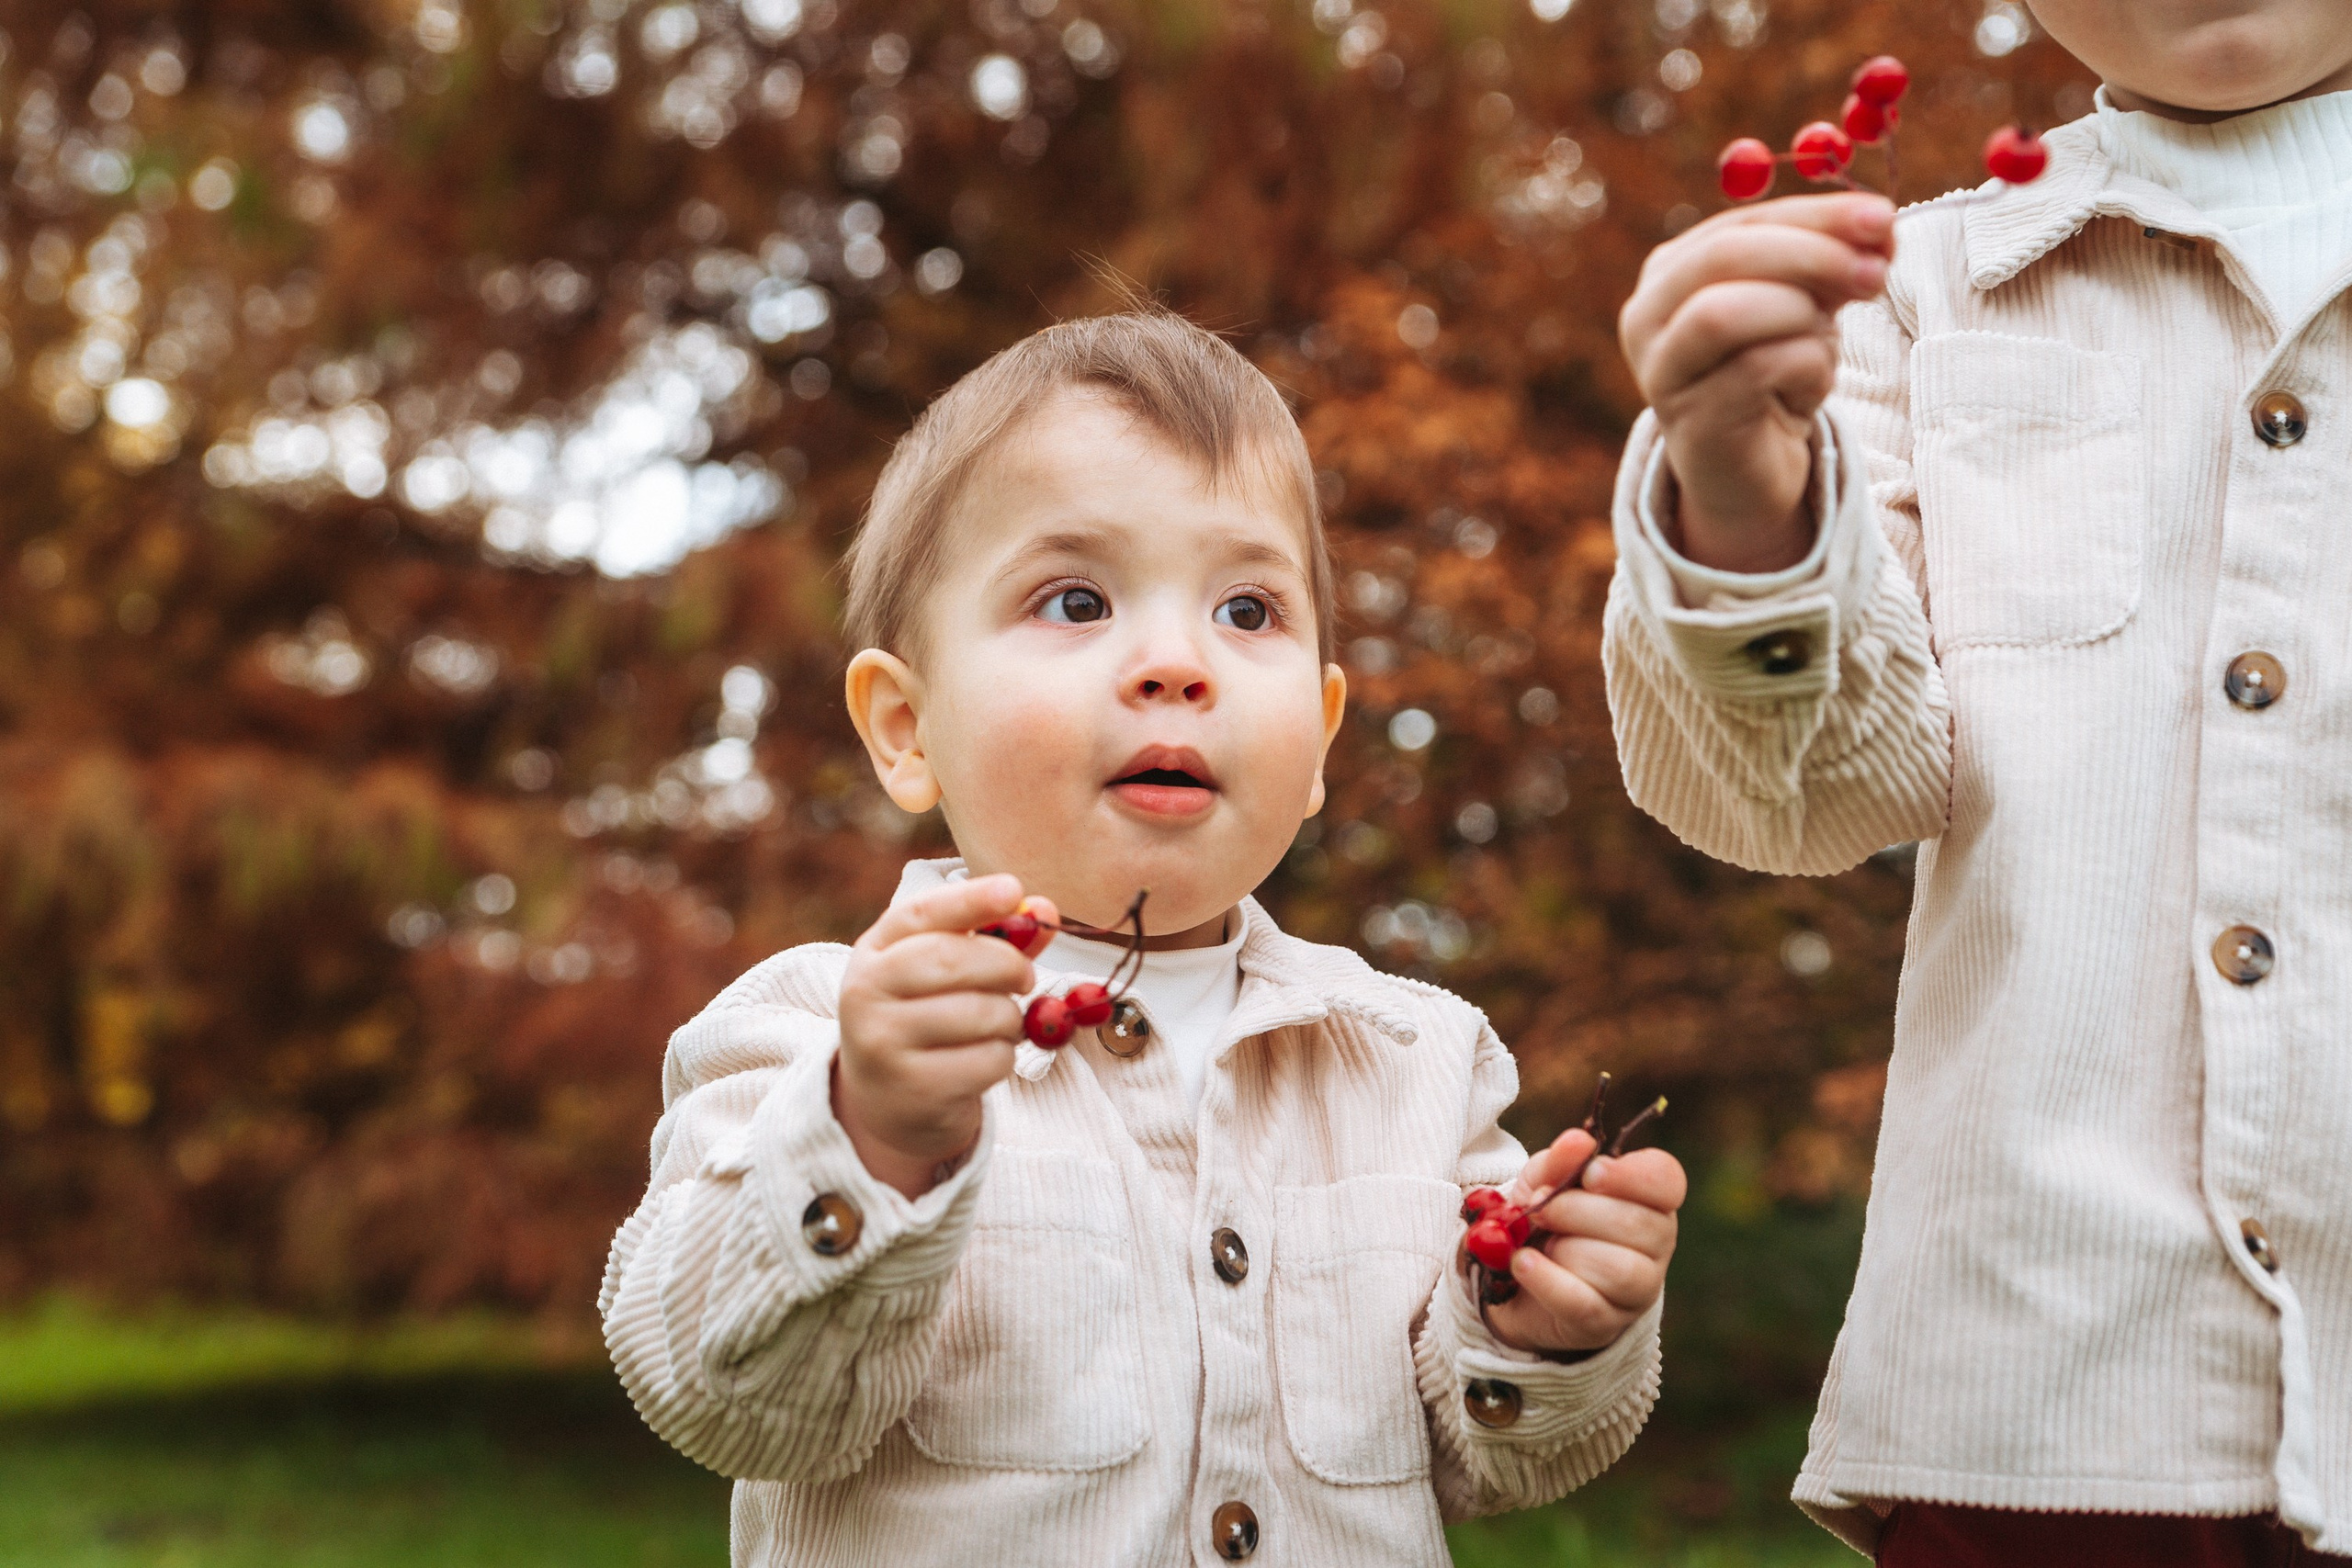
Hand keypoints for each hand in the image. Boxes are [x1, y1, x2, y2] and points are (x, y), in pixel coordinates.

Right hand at [833, 874, 1059, 1198]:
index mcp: (875, 951)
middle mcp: (867, 992)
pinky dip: (1003, 1058)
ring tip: (998, 1025)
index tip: (1014, 890)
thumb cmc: (927, 1018)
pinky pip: (988, 1060)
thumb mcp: (947, 973)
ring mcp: (884, 1043)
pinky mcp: (914, 1088)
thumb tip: (1043, 908)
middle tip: (1027, 977)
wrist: (888, 1101)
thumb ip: (995, 938)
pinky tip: (983, 1060)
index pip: (920, 914)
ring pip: (981, 1013)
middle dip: (1007, 964)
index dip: (970, 899)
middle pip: (952, 960)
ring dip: (1009, 1019)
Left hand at [1482, 1128, 1686, 1356]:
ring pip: (1618, 1269)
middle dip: (1576, 1211)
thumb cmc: (1546, 1220)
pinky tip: (1522, 1263)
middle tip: (1540, 1209)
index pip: (1667, 1181)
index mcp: (1650, 1199)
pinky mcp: (1605, 1324)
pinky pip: (1583, 1303)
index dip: (1633, 1176)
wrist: (1515, 1280)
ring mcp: (1637, 1289)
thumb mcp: (1544, 1180)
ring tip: (1536, 1242)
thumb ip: (1559, 1162)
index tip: (1591, 1173)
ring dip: (1564, 1249)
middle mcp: (1656, 1244)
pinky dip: (1546, 1280)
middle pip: (1637, 1225)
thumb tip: (1578, 1140)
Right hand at [1617, 193, 1894, 574]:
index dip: (1815, 216)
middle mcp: (1648, 315)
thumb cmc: (1774, 375)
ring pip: (1727, 313)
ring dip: (1800, 318)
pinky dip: (1808, 370)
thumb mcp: (1805, 303)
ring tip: (1825, 344)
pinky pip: (1759, 370)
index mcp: (1670, 272)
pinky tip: (1809, 390)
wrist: (1748, 472)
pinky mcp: (1689, 420)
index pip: (1741, 222)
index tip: (1884, 218)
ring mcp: (1661, 370)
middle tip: (1875, 273)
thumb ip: (1833, 259)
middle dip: (1810, 255)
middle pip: (1724, 256)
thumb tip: (1881, 224)